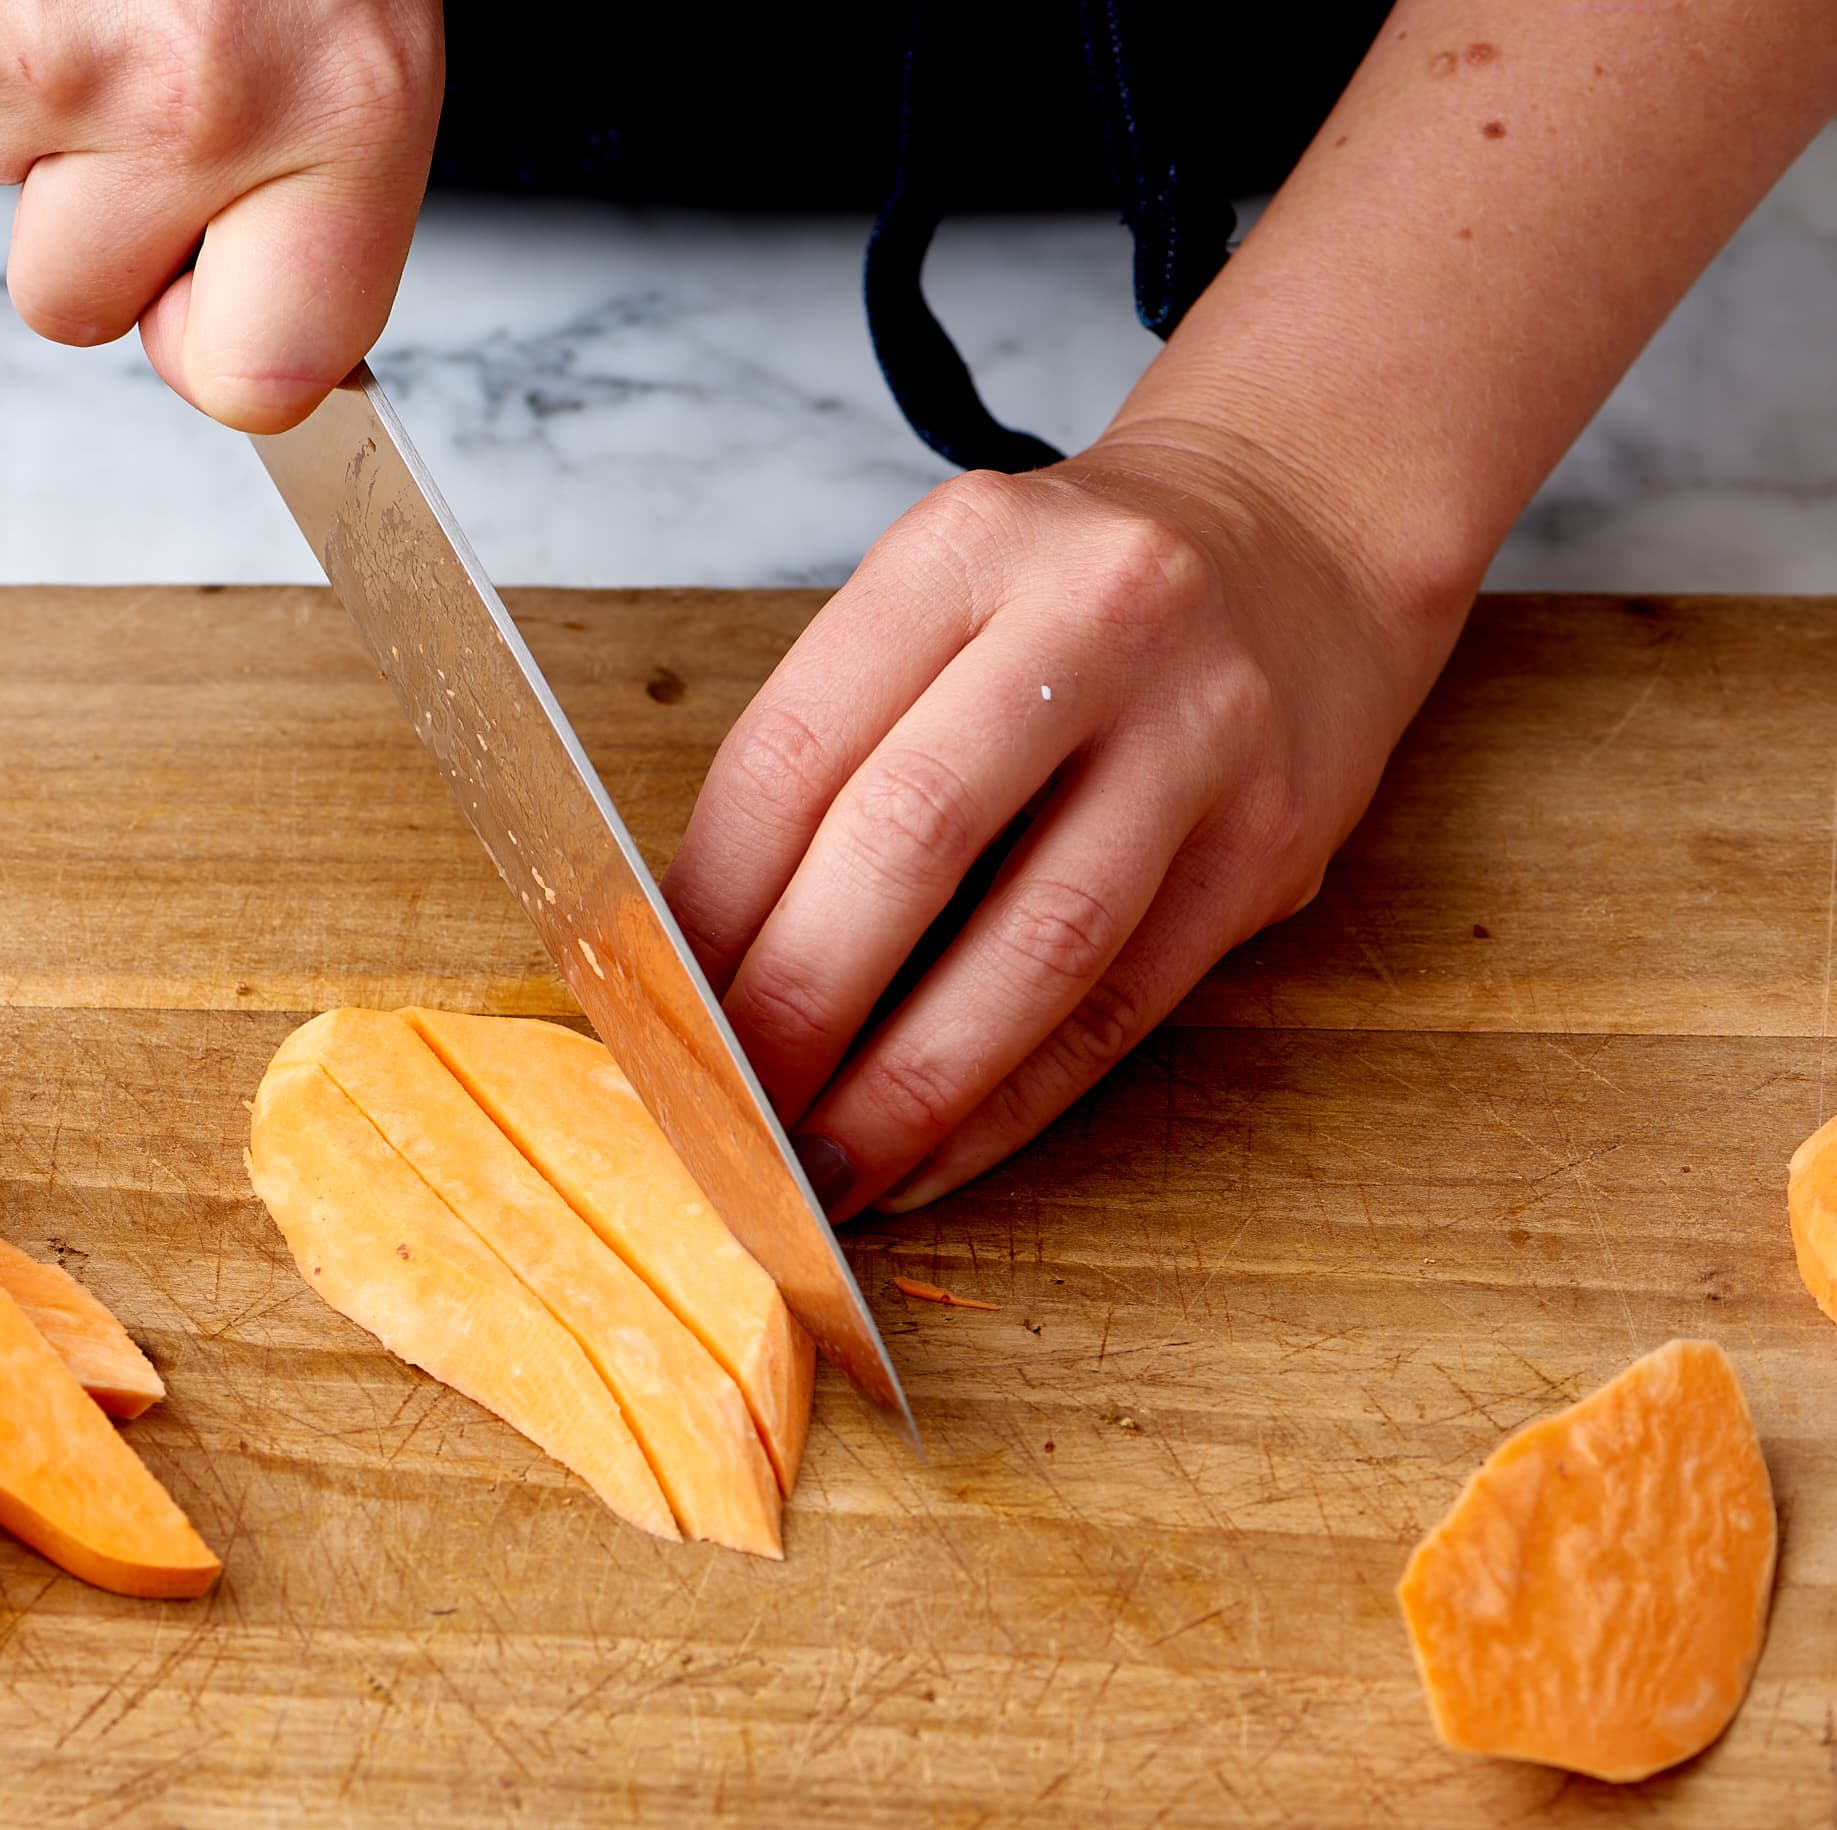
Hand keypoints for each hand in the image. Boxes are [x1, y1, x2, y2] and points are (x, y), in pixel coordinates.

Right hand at [0, 0, 444, 431]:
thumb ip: (313, 187)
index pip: (262, 380)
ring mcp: (71, 51)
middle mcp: (213, 99)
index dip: (212, 348)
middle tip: (145, 78)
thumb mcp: (364, 32)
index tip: (211, 296)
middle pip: (73, 302)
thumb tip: (247, 331)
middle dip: (84, 214)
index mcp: (353, 113)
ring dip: (29, 80)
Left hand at [663, 427, 1464, 1216]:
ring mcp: (1201, 736)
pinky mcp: (1270, 845)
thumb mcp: (939, 599)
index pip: (797, 750)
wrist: (1307, 529)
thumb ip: (834, 744)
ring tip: (819, 1170)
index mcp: (963, 552)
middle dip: (796, 1003)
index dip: (710, 902)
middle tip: (722, 1111)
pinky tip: (930, 1156)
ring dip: (907, 1084)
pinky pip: (1120, 1007)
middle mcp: (1093, 623)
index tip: (652, 1007)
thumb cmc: (1073, 596)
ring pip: (1036, 946)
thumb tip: (700, 947)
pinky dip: (1011, 1101)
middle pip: (910, 839)